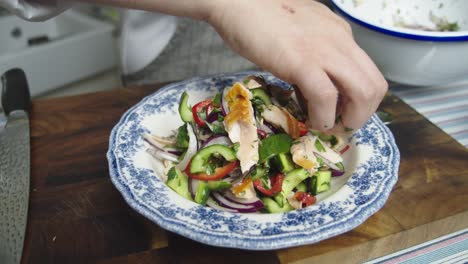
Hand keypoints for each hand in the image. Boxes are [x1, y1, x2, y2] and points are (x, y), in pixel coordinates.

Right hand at [206, 0, 387, 131]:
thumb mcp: (300, 32)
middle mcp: (340, 41)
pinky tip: (311, 121)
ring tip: (328, 126)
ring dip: (350, 120)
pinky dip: (322, 118)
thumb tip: (310, 82)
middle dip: (362, 115)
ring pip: (363, 92)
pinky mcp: (302, 62)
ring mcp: (324, 51)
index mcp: (340, 33)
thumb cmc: (260, 16)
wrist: (238, 1)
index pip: (367, 72)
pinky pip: (326, 97)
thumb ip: (312, 52)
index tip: (340, 113)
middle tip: (339, 126)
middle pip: (375, 86)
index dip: (359, 101)